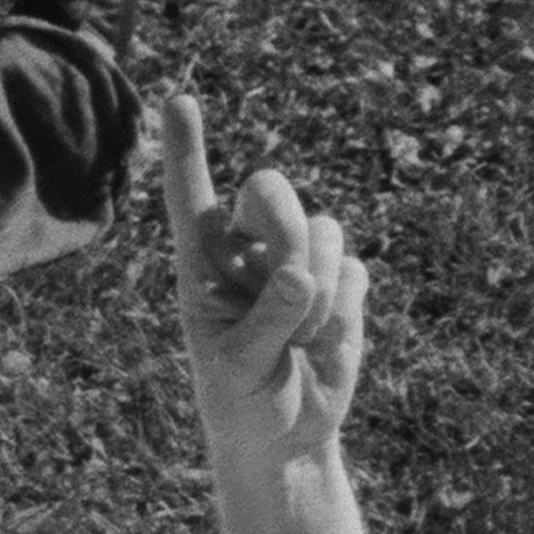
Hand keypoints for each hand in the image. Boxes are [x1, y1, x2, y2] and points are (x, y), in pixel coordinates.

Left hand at [159, 94, 369, 474]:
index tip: (178, 100)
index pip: (191, 198)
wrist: (284, 433)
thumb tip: (299, 274)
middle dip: (284, 226)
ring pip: (323, 231)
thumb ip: (264, 322)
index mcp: (202, 266)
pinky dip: (343, 311)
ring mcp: (299, 260)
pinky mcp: (342, 280)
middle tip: (289, 281)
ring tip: (298, 340)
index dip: (187, 150)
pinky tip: (324, 341)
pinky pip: (355, 272)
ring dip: (317, 293)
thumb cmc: (240, 401)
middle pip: (271, 189)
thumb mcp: (236, 370)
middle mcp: (248, 251)